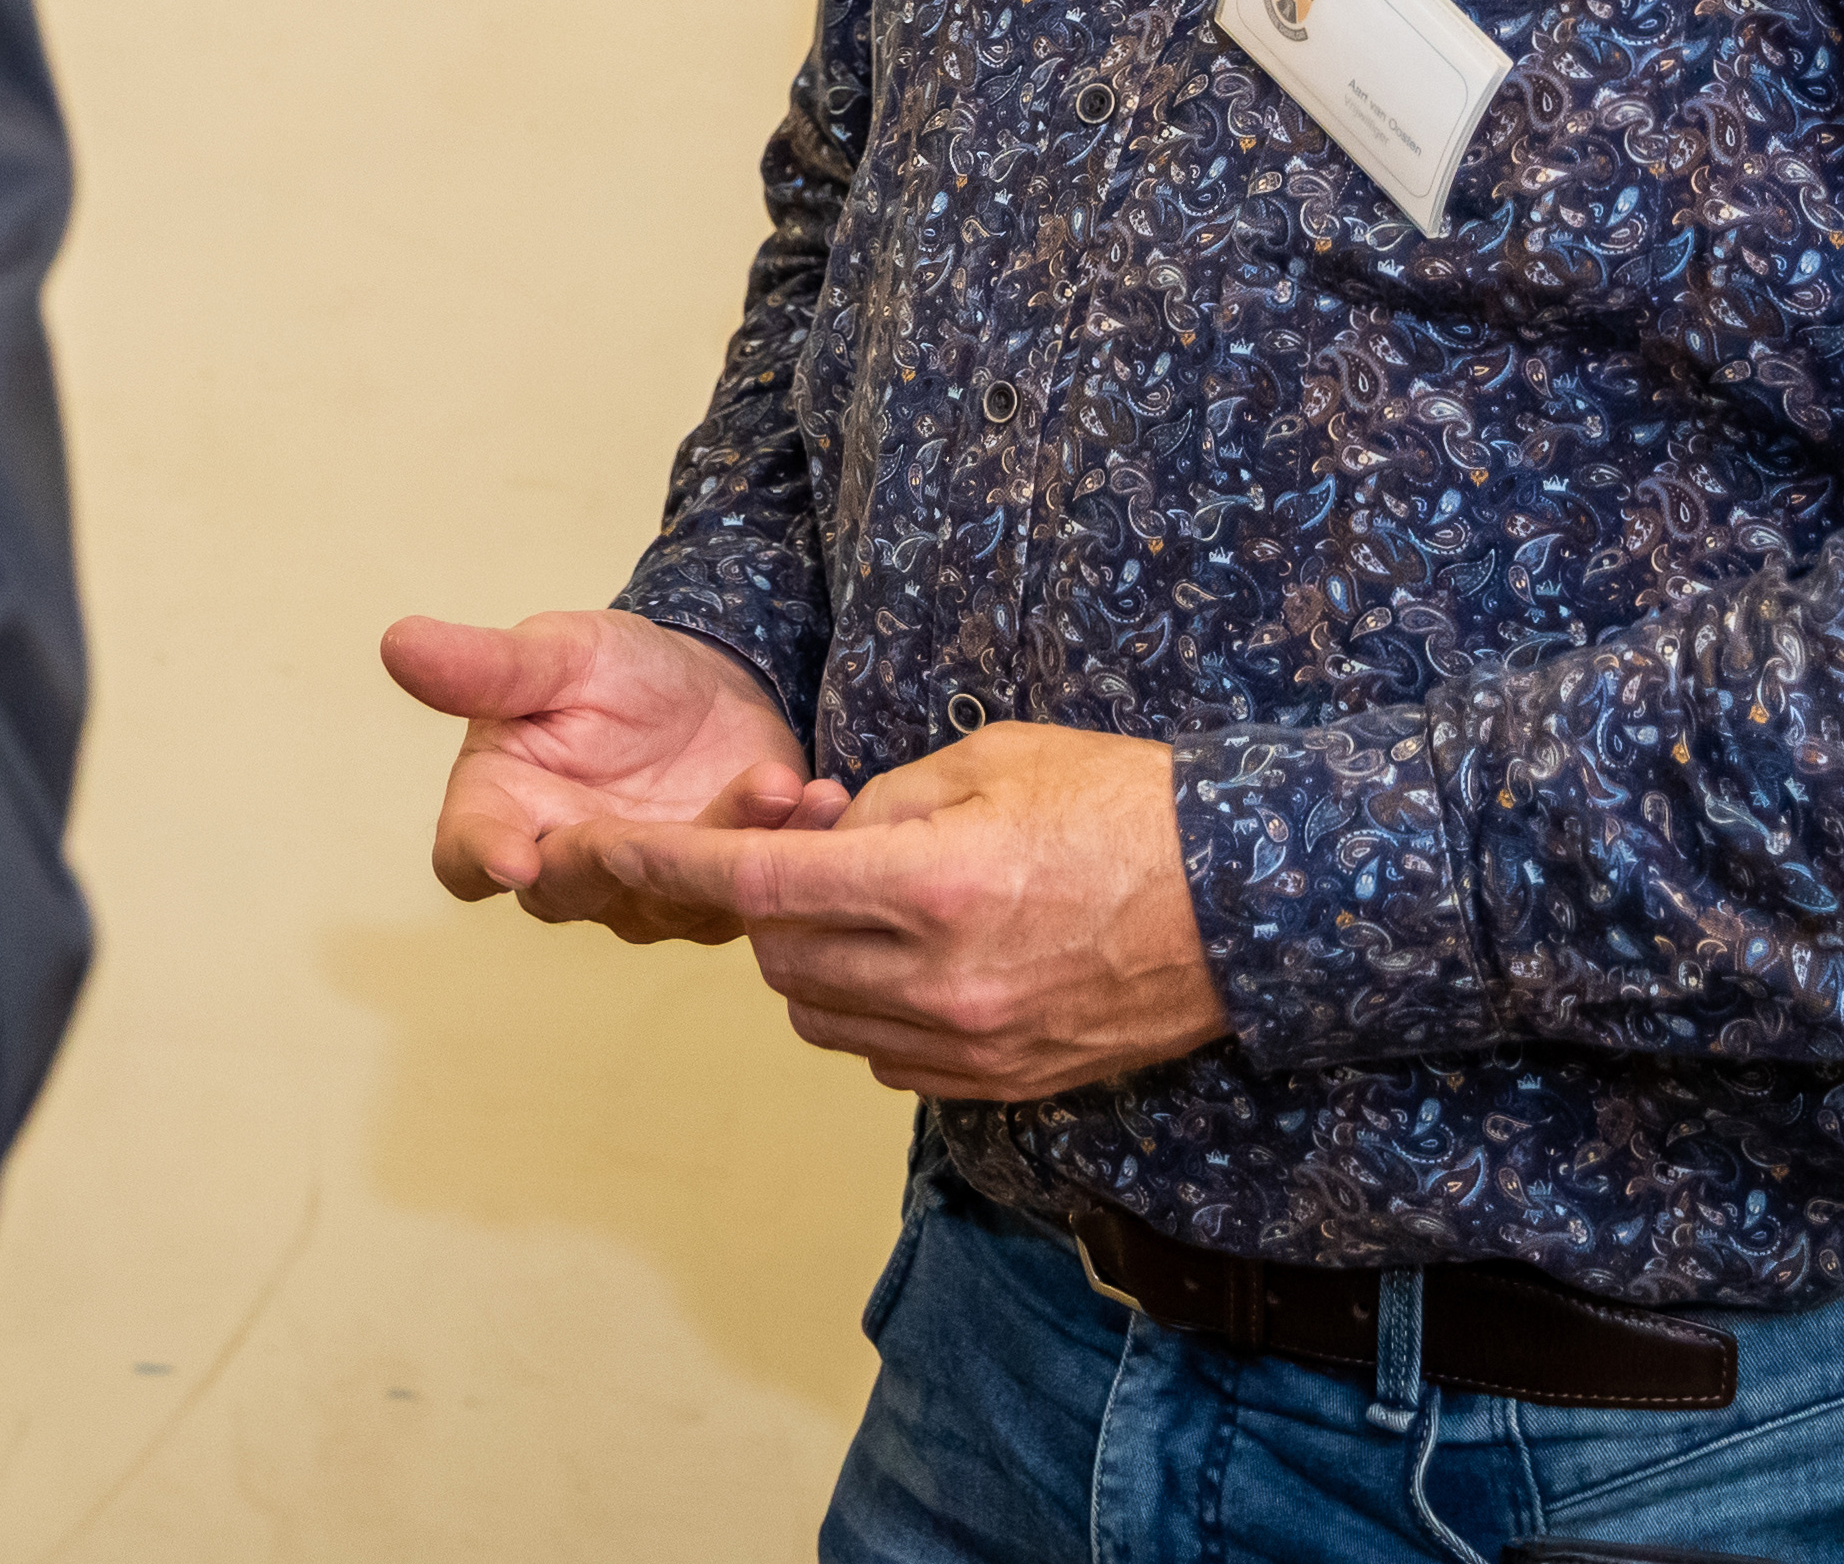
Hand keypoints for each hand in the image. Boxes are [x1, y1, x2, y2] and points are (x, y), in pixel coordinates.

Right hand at [381, 607, 842, 933]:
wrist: (708, 685)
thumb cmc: (611, 672)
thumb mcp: (555, 654)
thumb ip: (486, 666)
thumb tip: (397, 643)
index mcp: (501, 808)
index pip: (466, 853)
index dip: (484, 858)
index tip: (512, 856)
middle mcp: (565, 867)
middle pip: (572, 890)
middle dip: (621, 859)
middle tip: (661, 830)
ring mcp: (647, 892)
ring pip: (673, 894)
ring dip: (725, 846)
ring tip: (777, 787)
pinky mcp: (723, 894)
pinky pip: (752, 886)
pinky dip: (789, 842)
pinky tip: (821, 798)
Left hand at [549, 721, 1227, 1103]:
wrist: (1250, 904)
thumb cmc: (1125, 807)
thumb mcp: (991, 760)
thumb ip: (882, 801)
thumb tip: (817, 835)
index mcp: (931, 885)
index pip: (752, 886)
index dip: (663, 867)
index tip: (594, 850)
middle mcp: (940, 981)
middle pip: (777, 955)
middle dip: (764, 903)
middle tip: (810, 850)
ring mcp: (972, 1045)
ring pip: (819, 1014)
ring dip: (813, 959)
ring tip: (872, 903)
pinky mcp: (1001, 1083)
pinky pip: (884, 1057)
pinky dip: (868, 1008)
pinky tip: (913, 959)